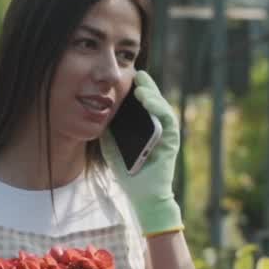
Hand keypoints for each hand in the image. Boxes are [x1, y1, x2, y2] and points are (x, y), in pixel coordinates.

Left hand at [102, 70, 181, 235]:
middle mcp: (158, 128)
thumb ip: (107, 131)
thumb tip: (97, 114)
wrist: (142, 195)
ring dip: (152, 93)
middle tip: (135, 72)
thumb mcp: (111, 147)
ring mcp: (167, 133)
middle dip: (146, 86)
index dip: (137, 89)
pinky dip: (157, 107)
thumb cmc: (128, 172)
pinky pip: (166, 118)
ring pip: (161, 106)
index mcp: (146, 128)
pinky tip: (146, 99)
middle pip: (153, 101)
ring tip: (139, 83)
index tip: (126, 76)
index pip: (143, 104)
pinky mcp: (172, 140)